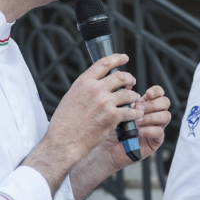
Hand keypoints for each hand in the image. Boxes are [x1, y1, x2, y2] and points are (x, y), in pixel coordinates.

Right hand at [22, 54, 142, 193]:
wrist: (64, 141)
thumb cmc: (64, 122)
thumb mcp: (71, 96)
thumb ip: (86, 88)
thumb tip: (99, 83)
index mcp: (84, 82)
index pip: (104, 63)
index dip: (117, 58)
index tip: (124, 58)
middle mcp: (95, 89)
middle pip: (121, 77)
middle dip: (129, 78)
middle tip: (132, 82)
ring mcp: (105, 103)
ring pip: (129, 94)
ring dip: (134, 97)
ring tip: (134, 100)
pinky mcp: (112, 117)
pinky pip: (130, 111)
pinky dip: (135, 113)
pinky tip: (136, 115)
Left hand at [100, 85, 171, 172]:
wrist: (107, 148)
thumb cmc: (111, 128)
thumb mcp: (116, 110)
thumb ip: (124, 98)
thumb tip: (127, 84)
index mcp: (146, 104)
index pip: (159, 93)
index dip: (156, 91)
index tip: (147, 94)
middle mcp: (153, 114)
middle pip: (165, 102)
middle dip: (152, 104)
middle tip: (139, 109)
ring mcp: (156, 127)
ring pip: (166, 116)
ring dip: (151, 117)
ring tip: (138, 121)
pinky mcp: (155, 141)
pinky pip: (159, 132)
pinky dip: (149, 130)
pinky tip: (138, 130)